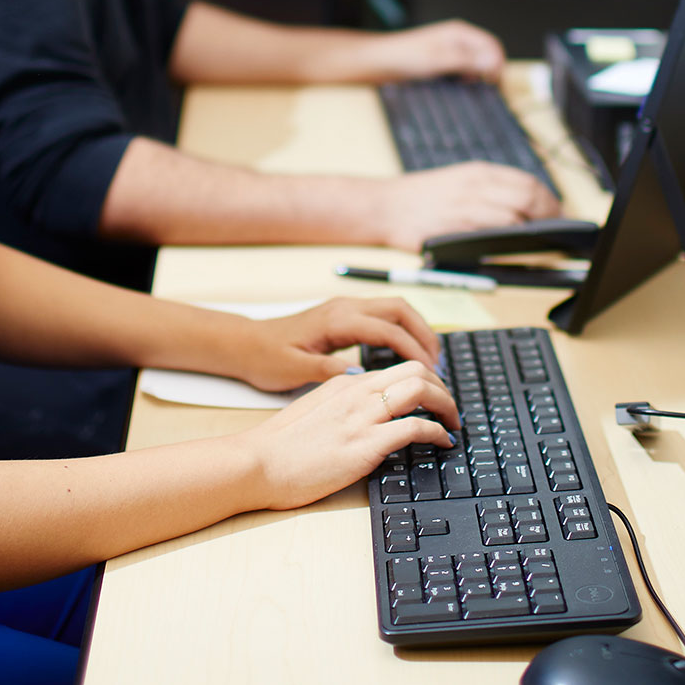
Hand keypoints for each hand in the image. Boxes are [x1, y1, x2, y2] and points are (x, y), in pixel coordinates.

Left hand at [220, 296, 442, 391]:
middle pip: (400, 310)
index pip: (388, 330)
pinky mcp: (343, 315)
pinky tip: (406, 353)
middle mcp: (345, 308)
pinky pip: (383, 315)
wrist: (245, 344)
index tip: (430, 374)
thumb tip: (361, 377)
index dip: (413, 351)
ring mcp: (345, 308)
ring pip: (395, 309)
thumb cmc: (266, 358)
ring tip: (430, 359)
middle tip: (438, 365)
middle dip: (424, 334)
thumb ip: (328, 372)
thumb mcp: (294, 371)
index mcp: (336, 321)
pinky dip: (402, 330)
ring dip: (416, 329)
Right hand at [242, 361, 459, 510]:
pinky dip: (438, 432)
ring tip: (453, 424)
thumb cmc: (279, 447)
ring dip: (447, 405)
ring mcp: (362, 417)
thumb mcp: (314, 412)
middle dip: (443, 387)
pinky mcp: (365, 444)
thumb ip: (342, 406)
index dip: (425, 381)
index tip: (434, 399)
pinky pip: (416, 427)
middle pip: (417, 369)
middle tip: (450, 409)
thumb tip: (368, 415)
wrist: (256, 463)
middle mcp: (357, 392)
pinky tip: (442, 443)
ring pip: (422, 389)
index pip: (397, 368)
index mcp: (344, 383)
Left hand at [369, 20, 505, 82]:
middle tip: (488, 87)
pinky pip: (465, 68)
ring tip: (474, 86)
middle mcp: (458, 39)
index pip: (491, 44)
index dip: (498, 62)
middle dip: (491, 68)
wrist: (380, 62)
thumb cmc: (404, 57)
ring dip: (480, 73)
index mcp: (459, 33)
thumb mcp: (437, 59)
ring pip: (477, 62)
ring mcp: (451, 50)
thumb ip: (465, 60)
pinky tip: (461, 84)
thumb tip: (491, 62)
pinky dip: (468, 77)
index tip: (494, 81)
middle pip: (487, 52)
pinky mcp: (444, 61)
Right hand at [371, 161, 560, 251]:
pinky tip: (517, 248)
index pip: (528, 182)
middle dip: (550, 216)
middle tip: (559, 230)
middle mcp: (477, 185)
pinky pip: (493, 236)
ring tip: (543, 242)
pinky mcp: (457, 227)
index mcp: (479, 172)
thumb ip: (490, 191)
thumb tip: (525, 207)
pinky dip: (510, 242)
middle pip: (529, 197)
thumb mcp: (459, 182)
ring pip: (515, 217)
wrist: (385, 206)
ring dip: (534, 232)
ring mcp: (467, 206)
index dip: (550, 200)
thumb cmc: (421, 198)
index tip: (560, 213)